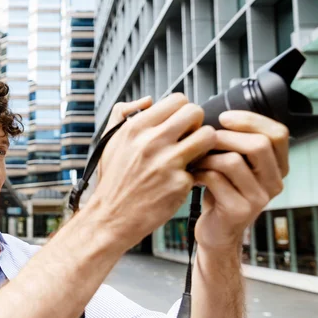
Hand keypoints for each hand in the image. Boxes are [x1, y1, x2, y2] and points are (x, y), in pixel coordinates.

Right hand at [88, 93, 215, 249]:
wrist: (111, 217)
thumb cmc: (113, 180)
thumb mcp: (109, 141)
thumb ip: (123, 113)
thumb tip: (148, 100)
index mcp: (135, 128)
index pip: (177, 100)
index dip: (182, 110)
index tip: (179, 123)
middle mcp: (151, 142)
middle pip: (195, 112)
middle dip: (196, 123)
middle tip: (190, 137)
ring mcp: (167, 163)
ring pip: (207, 136)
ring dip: (204, 145)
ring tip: (192, 155)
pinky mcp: (179, 184)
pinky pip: (201, 168)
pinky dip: (194, 173)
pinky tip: (181, 179)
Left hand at [192, 111, 289, 253]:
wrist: (216, 231)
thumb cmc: (221, 192)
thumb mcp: (235, 165)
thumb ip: (236, 144)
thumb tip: (216, 115)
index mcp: (277, 167)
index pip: (277, 134)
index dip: (251, 120)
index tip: (224, 118)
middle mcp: (274, 182)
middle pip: (258, 144)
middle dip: (225, 136)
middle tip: (203, 139)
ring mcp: (259, 198)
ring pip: (233, 161)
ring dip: (207, 156)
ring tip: (195, 160)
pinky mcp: (239, 210)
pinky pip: (215, 179)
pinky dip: (199, 173)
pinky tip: (191, 176)